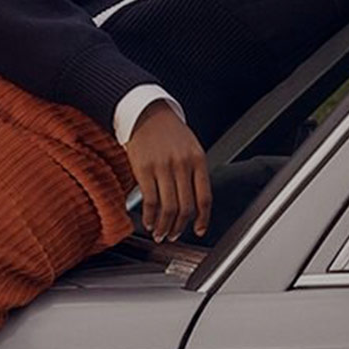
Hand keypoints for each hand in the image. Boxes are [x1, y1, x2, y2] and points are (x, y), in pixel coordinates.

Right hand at [124, 101, 211, 241]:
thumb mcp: (190, 147)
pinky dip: (150, 216)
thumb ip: (193, 172)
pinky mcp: (144, 169)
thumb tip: (194, 203)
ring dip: (164, 226)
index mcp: (198, 160)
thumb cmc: (168, 131)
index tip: (199, 230)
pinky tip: (148, 221)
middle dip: (180, 227)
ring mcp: (163, 167)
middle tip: (174, 235)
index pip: (205, 198)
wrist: (146, 112)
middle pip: (186, 207)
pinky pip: (150, 200)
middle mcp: (182, 164)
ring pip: (168, 208)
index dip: (203, 219)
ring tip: (160, 233)